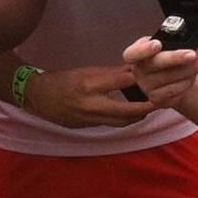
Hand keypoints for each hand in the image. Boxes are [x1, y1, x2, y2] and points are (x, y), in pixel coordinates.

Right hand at [25, 64, 155, 128]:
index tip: (156, 77)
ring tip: (149, 109)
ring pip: (121, 121)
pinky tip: (130, 114)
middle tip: (160, 101)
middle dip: (145, 107)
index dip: (141, 80)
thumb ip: (108, 74)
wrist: (38, 97)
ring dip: (137, 116)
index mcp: (90, 84)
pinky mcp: (88, 127)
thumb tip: (132, 71)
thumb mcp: (84, 71)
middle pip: (127, 109)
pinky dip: (123, 119)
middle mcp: (92, 103)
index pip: (122, 81)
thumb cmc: (62, 79)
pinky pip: (111, 124)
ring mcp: (90, 118)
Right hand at [121, 36, 197, 108]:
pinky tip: (194, 76)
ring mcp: (146, 87)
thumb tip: (187, 39)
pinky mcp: (157, 99)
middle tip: (193, 54)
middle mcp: (138, 71)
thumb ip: (170, 42)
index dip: (144, 50)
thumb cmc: (167, 56)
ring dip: (191, 69)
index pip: (132, 53)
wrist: (172, 76)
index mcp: (135, 54)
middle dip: (176, 58)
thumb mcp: (165, 45)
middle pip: (156, 64)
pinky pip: (175, 90)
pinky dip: (187, 82)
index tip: (157, 44)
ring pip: (170, 78)